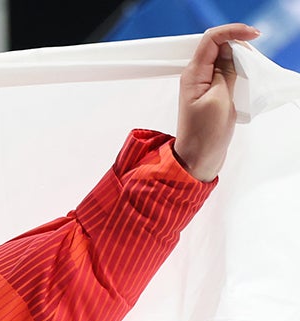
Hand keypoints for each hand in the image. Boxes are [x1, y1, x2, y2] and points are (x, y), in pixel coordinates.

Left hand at [173, 23, 260, 181]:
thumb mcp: (220, 99)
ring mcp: (202, 84)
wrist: (198, 159)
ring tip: (250, 71)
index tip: (255, 34)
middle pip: (217, 46)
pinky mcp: (210, 93)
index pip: (211, 39)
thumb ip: (226, 71)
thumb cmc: (206, 135)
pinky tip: (245, 79)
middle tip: (254, 59)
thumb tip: (230, 50)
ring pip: (223, 59)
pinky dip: (237, 71)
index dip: (233, 31)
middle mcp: (195, 76)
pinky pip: (224, 73)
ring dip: (239, 59)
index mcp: (193, 74)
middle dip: (238, 45)